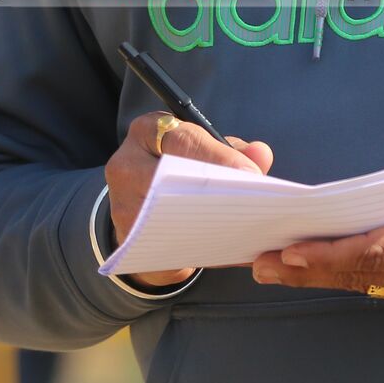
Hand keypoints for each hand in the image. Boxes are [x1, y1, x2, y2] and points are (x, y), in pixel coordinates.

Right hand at [106, 113, 273, 289]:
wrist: (144, 211)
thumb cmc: (179, 173)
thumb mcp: (204, 153)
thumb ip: (232, 151)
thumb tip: (261, 154)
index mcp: (146, 133)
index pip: (181, 138)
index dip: (218, 156)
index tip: (249, 175)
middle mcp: (126, 164)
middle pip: (169, 176)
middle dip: (213, 188)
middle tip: (251, 203)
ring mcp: (121, 204)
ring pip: (167, 215)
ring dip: (209, 222)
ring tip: (247, 228)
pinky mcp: (128, 239)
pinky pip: (168, 245)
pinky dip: (204, 247)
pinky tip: (234, 249)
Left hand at [250, 148, 383, 303]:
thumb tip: (364, 197)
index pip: (374, 251)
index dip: (325, 256)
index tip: (287, 254)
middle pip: (365, 276)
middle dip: (310, 271)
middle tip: (263, 266)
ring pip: (374, 285)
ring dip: (327, 275)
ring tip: (281, 266)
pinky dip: (356, 275)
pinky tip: (325, 265)